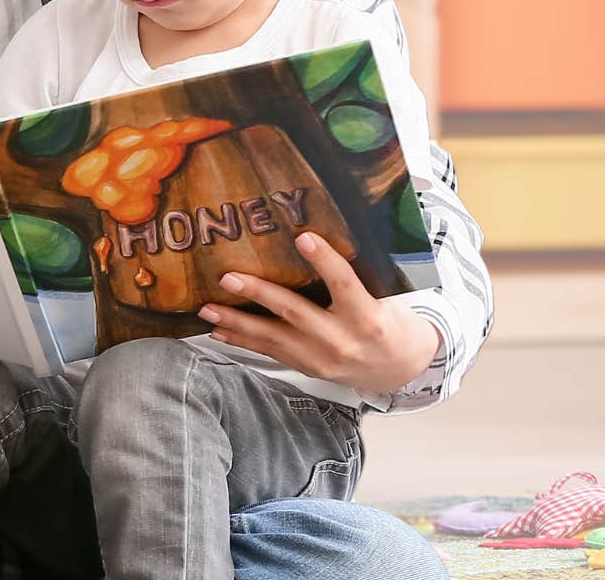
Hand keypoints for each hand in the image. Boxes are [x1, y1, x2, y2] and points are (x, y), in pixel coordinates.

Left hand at [198, 232, 439, 395]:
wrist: (396, 369)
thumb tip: (312, 235)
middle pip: (295, 313)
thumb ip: (353, 276)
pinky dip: (243, 341)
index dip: (324, 261)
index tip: (302, 237)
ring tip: (208, 309)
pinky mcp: (307, 369)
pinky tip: (220, 330)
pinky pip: (270, 353)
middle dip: (259, 295)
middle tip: (228, 278)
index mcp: (367, 317)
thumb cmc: (388, 322)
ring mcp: (321, 359)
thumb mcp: (383, 298)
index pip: (344, 283)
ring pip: (273, 338)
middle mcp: (341, 340)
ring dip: (237, 323)